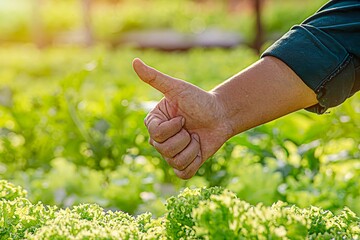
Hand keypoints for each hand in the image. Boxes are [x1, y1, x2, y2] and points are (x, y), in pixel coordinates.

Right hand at [133, 58, 232, 178]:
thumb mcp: (177, 88)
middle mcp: (160, 140)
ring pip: (175, 162)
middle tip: (191, 127)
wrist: (221, 114)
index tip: (183, 117)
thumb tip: (134, 61)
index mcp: (154, 123)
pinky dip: (195, 161)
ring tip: (196, 137)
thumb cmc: (199, 99)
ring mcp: (171, 154)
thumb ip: (154, 78)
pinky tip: (199, 149)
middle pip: (165, 150)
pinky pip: (184, 173)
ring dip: (192, 148)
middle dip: (184, 138)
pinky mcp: (184, 165)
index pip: (156, 134)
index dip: (173, 127)